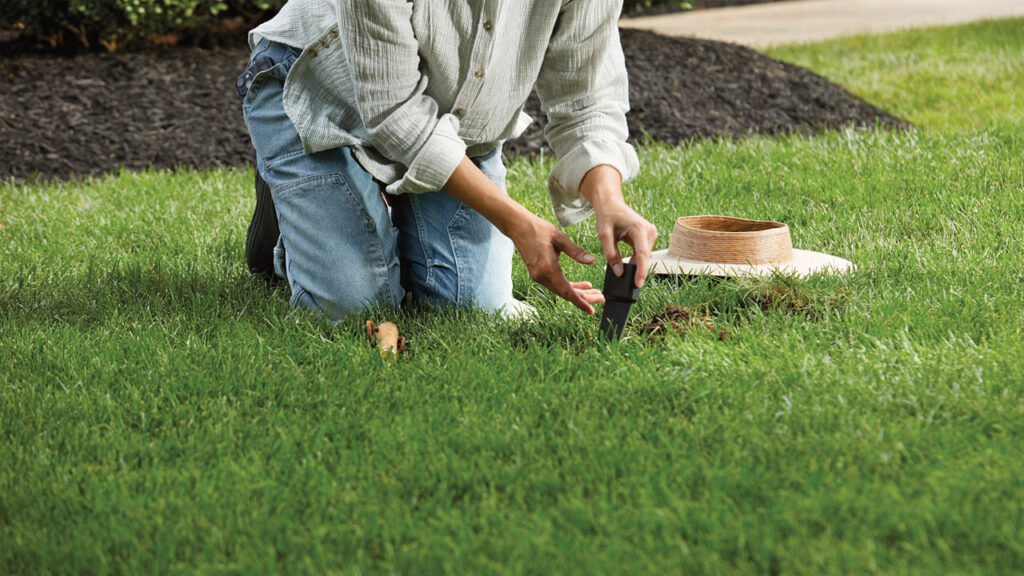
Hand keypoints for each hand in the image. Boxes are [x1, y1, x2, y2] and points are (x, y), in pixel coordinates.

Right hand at [508, 214, 605, 313]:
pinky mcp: (538, 273)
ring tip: (595, 292)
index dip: (580, 302)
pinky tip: (583, 285)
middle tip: (600, 298)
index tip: (590, 310)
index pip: (566, 291)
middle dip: (584, 298)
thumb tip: (592, 261)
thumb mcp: (559, 237)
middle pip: (565, 293)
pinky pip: (556, 284)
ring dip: (578, 292)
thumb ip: (576, 251)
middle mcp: (541, 275)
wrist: (517, 226)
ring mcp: (538, 275)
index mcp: (548, 267)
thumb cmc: (538, 229)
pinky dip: (569, 285)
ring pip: (561, 290)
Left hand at [580, 166, 658, 287]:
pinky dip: (636, 261)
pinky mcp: (648, 237)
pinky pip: (642, 253)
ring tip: (628, 280)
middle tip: (629, 289)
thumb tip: (619, 273)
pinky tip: (628, 269)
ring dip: (636, 267)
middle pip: (644, 257)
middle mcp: (649, 231)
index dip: (641, 271)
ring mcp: (651, 234)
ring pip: (644, 257)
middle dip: (638, 272)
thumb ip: (611, 254)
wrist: (611, 203)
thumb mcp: (604, 235)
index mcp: (639, 228)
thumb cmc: (606, 216)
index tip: (638, 285)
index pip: (642, 254)